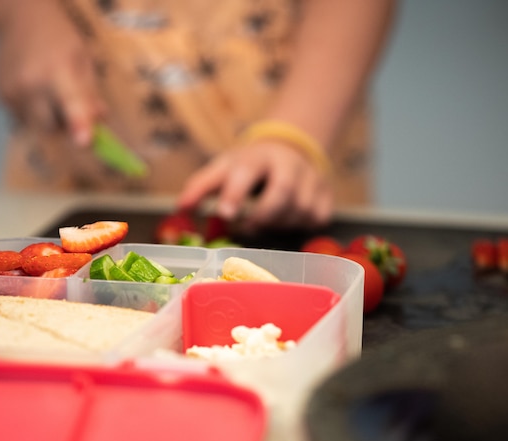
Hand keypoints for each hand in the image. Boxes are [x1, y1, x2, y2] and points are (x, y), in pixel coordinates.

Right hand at [0, 0, 104, 145]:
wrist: (18, 19)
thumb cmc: (57, 38)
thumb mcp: (83, 60)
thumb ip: (91, 94)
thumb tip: (100, 122)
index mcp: (57, 71)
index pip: (69, 102)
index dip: (77, 123)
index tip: (84, 141)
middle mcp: (30, 84)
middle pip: (52, 127)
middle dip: (65, 127)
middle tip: (71, 107)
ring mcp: (12, 92)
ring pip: (37, 127)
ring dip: (49, 120)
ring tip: (50, 92)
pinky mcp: (0, 98)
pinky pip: (24, 120)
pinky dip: (34, 113)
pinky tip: (36, 91)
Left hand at [177, 140, 333, 231]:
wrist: (292, 149)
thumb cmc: (250, 166)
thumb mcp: (225, 168)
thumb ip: (201, 187)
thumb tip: (180, 207)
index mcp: (258, 156)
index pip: (247, 172)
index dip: (236, 193)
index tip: (224, 213)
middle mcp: (289, 164)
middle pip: (283, 191)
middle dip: (264, 214)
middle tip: (248, 225)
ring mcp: (312, 179)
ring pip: (300, 210)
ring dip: (279, 223)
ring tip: (266, 218)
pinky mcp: (327, 195)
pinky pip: (317, 218)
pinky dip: (301, 225)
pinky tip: (288, 217)